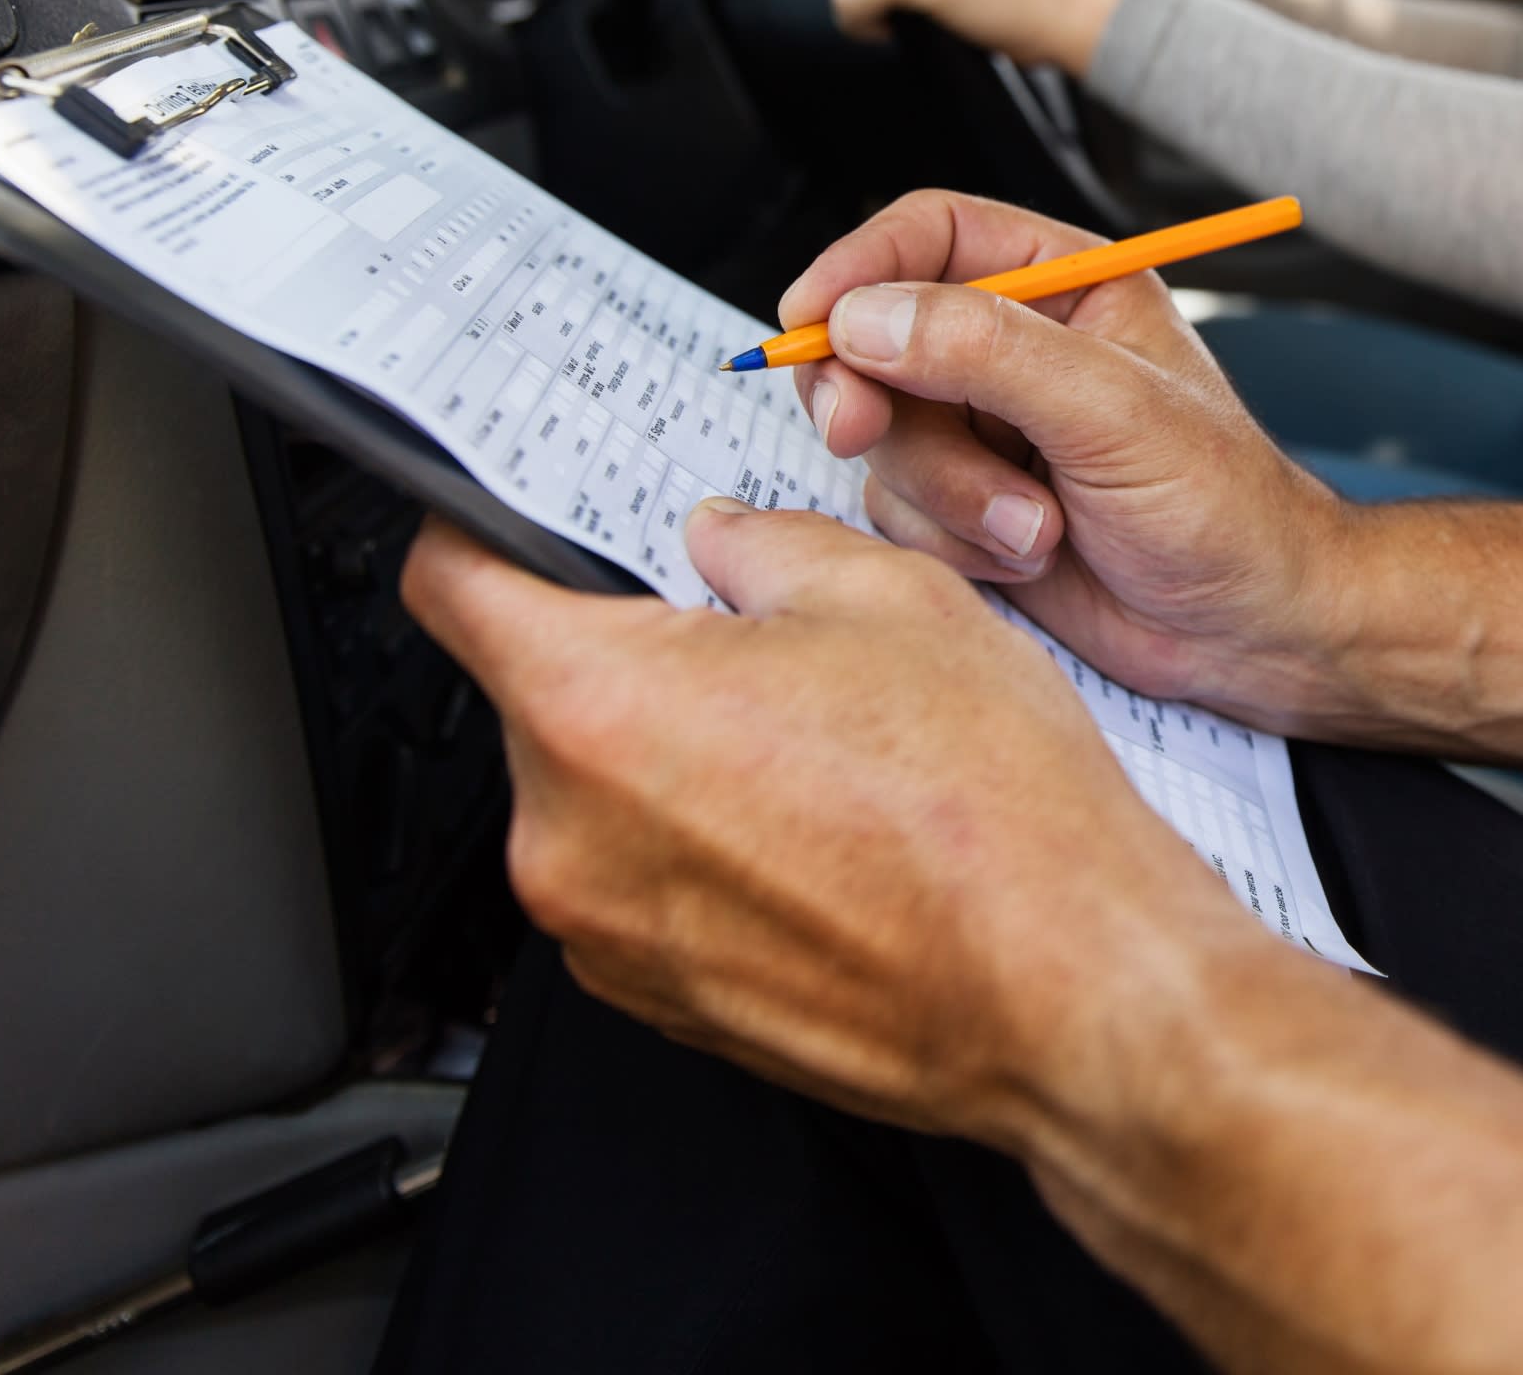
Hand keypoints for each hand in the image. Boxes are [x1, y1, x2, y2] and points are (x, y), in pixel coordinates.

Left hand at [399, 508, 1257, 1142]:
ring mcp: (605, 934)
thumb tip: (722, 542)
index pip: (454, 585)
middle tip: (748, 643)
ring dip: (670, 758)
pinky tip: (819, 833)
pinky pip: (641, 887)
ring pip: (596, 795)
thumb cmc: (992, 813)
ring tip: (811, 752)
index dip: (483, 530)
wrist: (1068, 989)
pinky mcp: (659, 998)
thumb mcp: (889, 596)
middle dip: (626, 653)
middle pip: (536, 696)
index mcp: (599, 706)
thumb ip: (765, 546)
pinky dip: (703, 848)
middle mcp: (570, 835)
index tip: (518, 522)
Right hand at [777, 190, 1377, 729]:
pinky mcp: (968, 507)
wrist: (1252, 630)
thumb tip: (866, 317)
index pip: (927, 236)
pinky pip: (896, 510)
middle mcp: (1014, 350)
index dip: (856, 269)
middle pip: (874, 338)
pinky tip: (1032, 558)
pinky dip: (952, 541)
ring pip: (880, 436)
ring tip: (1038, 528)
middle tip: (859, 429)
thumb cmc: (1225, 507)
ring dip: (947, 494)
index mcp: (1063, 286)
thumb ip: (987, 353)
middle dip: (870, 395)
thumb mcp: (1113, 411)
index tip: (806, 320)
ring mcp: (985, 431)